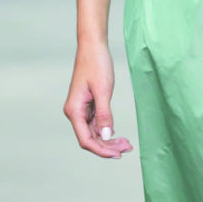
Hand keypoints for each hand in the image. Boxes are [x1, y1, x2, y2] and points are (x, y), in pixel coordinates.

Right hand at [64, 42, 132, 157]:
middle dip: (108, 147)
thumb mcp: (103, 90)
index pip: (86, 139)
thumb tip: (107, 136)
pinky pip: (97, 124)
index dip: (101, 150)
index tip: (117, 155)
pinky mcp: (88, 106)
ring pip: (94, 133)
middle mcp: (75, 113)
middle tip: (127, 149)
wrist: (93, 46)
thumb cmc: (96, 64)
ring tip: (127, 145)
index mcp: (74, 110)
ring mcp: (81, 110)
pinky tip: (120, 136)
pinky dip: (108, 131)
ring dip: (109, 141)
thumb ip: (104, 114)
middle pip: (90, 139)